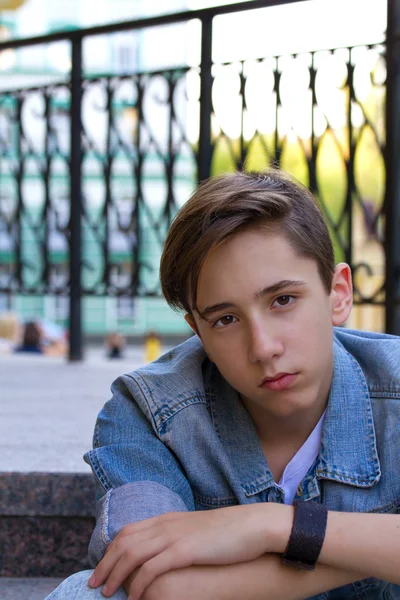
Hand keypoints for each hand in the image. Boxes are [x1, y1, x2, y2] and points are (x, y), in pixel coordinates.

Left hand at [89, 503, 291, 598]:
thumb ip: (179, 538)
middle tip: (94, 584)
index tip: (102, 567)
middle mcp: (166, 524)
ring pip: (132, 553)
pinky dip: (137, 583)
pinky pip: (152, 567)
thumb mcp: (197, 532)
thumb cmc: (230, 532)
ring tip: (105, 593)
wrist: (254, 525)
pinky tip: (133, 598)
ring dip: (115, 574)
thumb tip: (167, 554)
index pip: (129, 531)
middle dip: (105, 563)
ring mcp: (175, 535)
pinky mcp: (185, 549)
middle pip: (124, 541)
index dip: (112, 549)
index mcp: (168, 519)